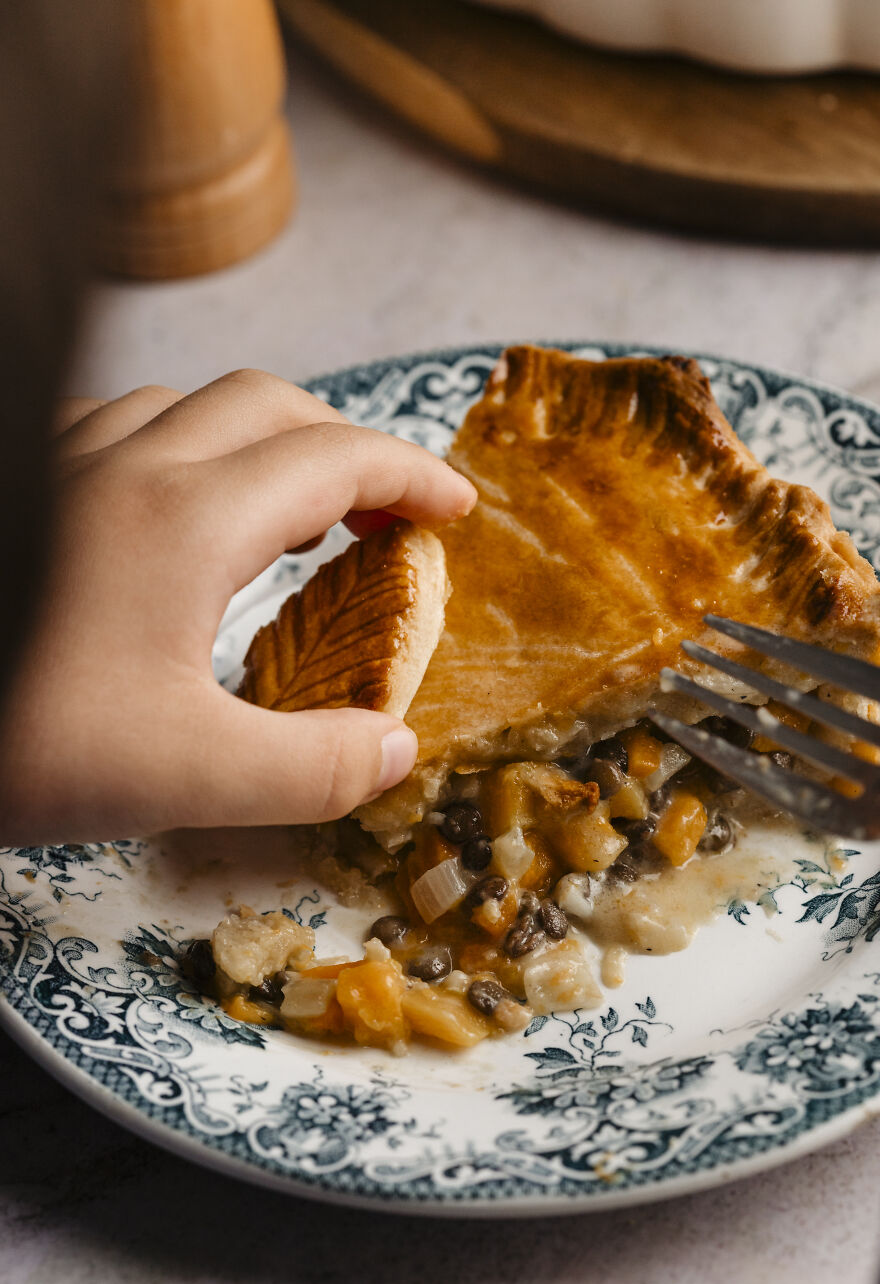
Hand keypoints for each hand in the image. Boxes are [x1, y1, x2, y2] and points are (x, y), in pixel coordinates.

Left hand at [0, 371, 475, 842]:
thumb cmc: (22, 742)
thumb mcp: (185, 778)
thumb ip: (312, 769)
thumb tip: (397, 751)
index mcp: (187, 520)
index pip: (335, 458)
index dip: (413, 474)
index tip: (457, 510)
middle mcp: (127, 465)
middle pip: (271, 405)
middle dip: (348, 447)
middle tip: (386, 516)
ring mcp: (60, 461)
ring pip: (190, 406)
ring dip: (264, 443)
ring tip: (293, 514)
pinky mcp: (22, 482)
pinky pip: (118, 426)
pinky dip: (182, 450)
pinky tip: (172, 513)